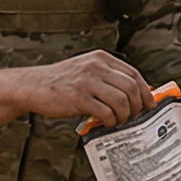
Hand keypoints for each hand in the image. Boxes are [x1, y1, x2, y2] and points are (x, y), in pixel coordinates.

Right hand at [4, 50, 152, 128]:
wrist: (32, 86)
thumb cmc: (62, 83)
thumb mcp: (87, 71)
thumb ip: (109, 78)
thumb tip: (137, 94)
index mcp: (101, 58)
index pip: (133, 74)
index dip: (145, 92)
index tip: (148, 106)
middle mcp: (95, 66)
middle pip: (131, 87)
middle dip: (137, 106)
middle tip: (134, 117)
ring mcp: (86, 81)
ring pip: (121, 100)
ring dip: (124, 116)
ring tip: (118, 121)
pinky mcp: (78, 97)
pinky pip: (105, 112)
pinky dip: (110, 121)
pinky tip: (105, 123)